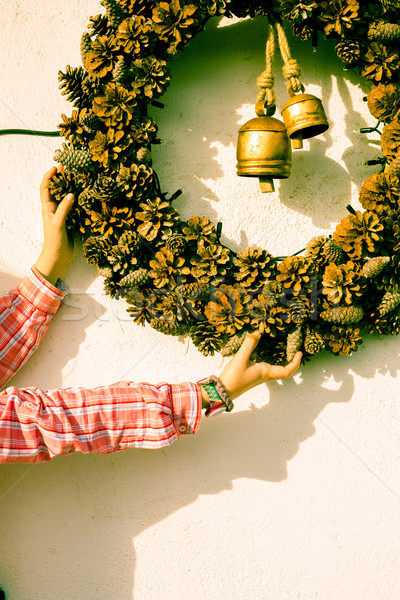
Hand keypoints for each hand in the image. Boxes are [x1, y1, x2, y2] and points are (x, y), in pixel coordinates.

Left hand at [34, 164, 74, 285]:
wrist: (57, 256)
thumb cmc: (54, 240)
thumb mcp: (58, 223)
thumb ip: (64, 209)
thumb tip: (71, 194)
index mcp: (47, 208)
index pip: (45, 188)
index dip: (49, 177)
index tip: (56, 167)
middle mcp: (54, 209)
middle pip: (56, 189)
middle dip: (60, 178)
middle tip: (67, 166)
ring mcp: (63, 214)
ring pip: (65, 197)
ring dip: (70, 187)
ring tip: (77, 176)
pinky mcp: (71, 220)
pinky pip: (74, 206)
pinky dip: (78, 199)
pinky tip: (85, 195)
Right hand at [218, 331, 301, 400]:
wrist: (223, 391)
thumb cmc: (233, 377)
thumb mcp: (241, 358)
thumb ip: (249, 344)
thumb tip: (257, 332)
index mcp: (266, 372)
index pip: (286, 371)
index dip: (295, 363)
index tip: (299, 353)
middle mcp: (265, 375)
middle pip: (283, 370)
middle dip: (291, 361)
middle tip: (294, 350)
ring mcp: (259, 376)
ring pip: (275, 369)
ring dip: (281, 361)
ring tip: (283, 348)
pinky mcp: (253, 375)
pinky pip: (266, 367)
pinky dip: (270, 360)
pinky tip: (263, 352)